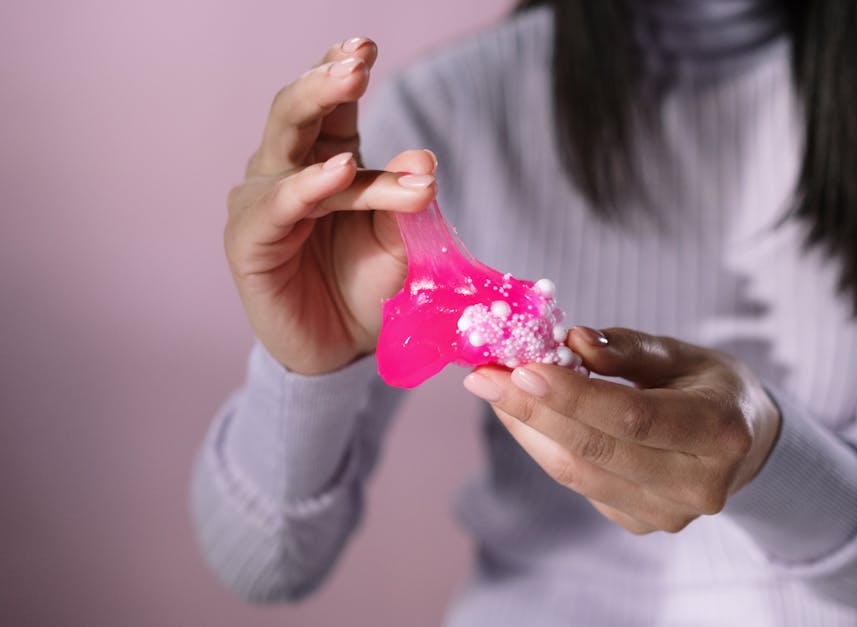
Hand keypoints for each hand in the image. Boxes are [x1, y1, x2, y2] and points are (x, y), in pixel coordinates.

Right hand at [225, 37, 437, 374]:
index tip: (366, 44)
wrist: (340, 349)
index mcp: (327, 160)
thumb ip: (408, 201)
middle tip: (358, 58)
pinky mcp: (250, 240)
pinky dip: (309, 185)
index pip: (332, 107)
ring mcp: (264, 202)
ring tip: (357, 84)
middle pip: (297, 111)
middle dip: (326, 79)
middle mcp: (289, 170)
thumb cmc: (367, 286)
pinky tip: (339, 169)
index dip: (343, 69)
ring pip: (294, 150)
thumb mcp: (399, 241)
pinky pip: (280, 206)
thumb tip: (424, 157)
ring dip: (323, 112)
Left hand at [462, 327, 780, 533]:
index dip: (573, 396)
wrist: (744, 444)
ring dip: (527, 429)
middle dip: (531, 411)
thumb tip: (570, 343)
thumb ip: (627, 349)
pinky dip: (544, 447)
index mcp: (720, 431)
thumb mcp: (682, 354)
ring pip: (578, 474)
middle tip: (482, 377)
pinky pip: (579, 484)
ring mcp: (669, 513)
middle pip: (597, 451)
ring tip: (492, 390)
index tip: (519, 369)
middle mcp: (700, 484)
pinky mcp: (641, 523)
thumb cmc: (709, 387)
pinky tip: (524, 416)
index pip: (633, 418)